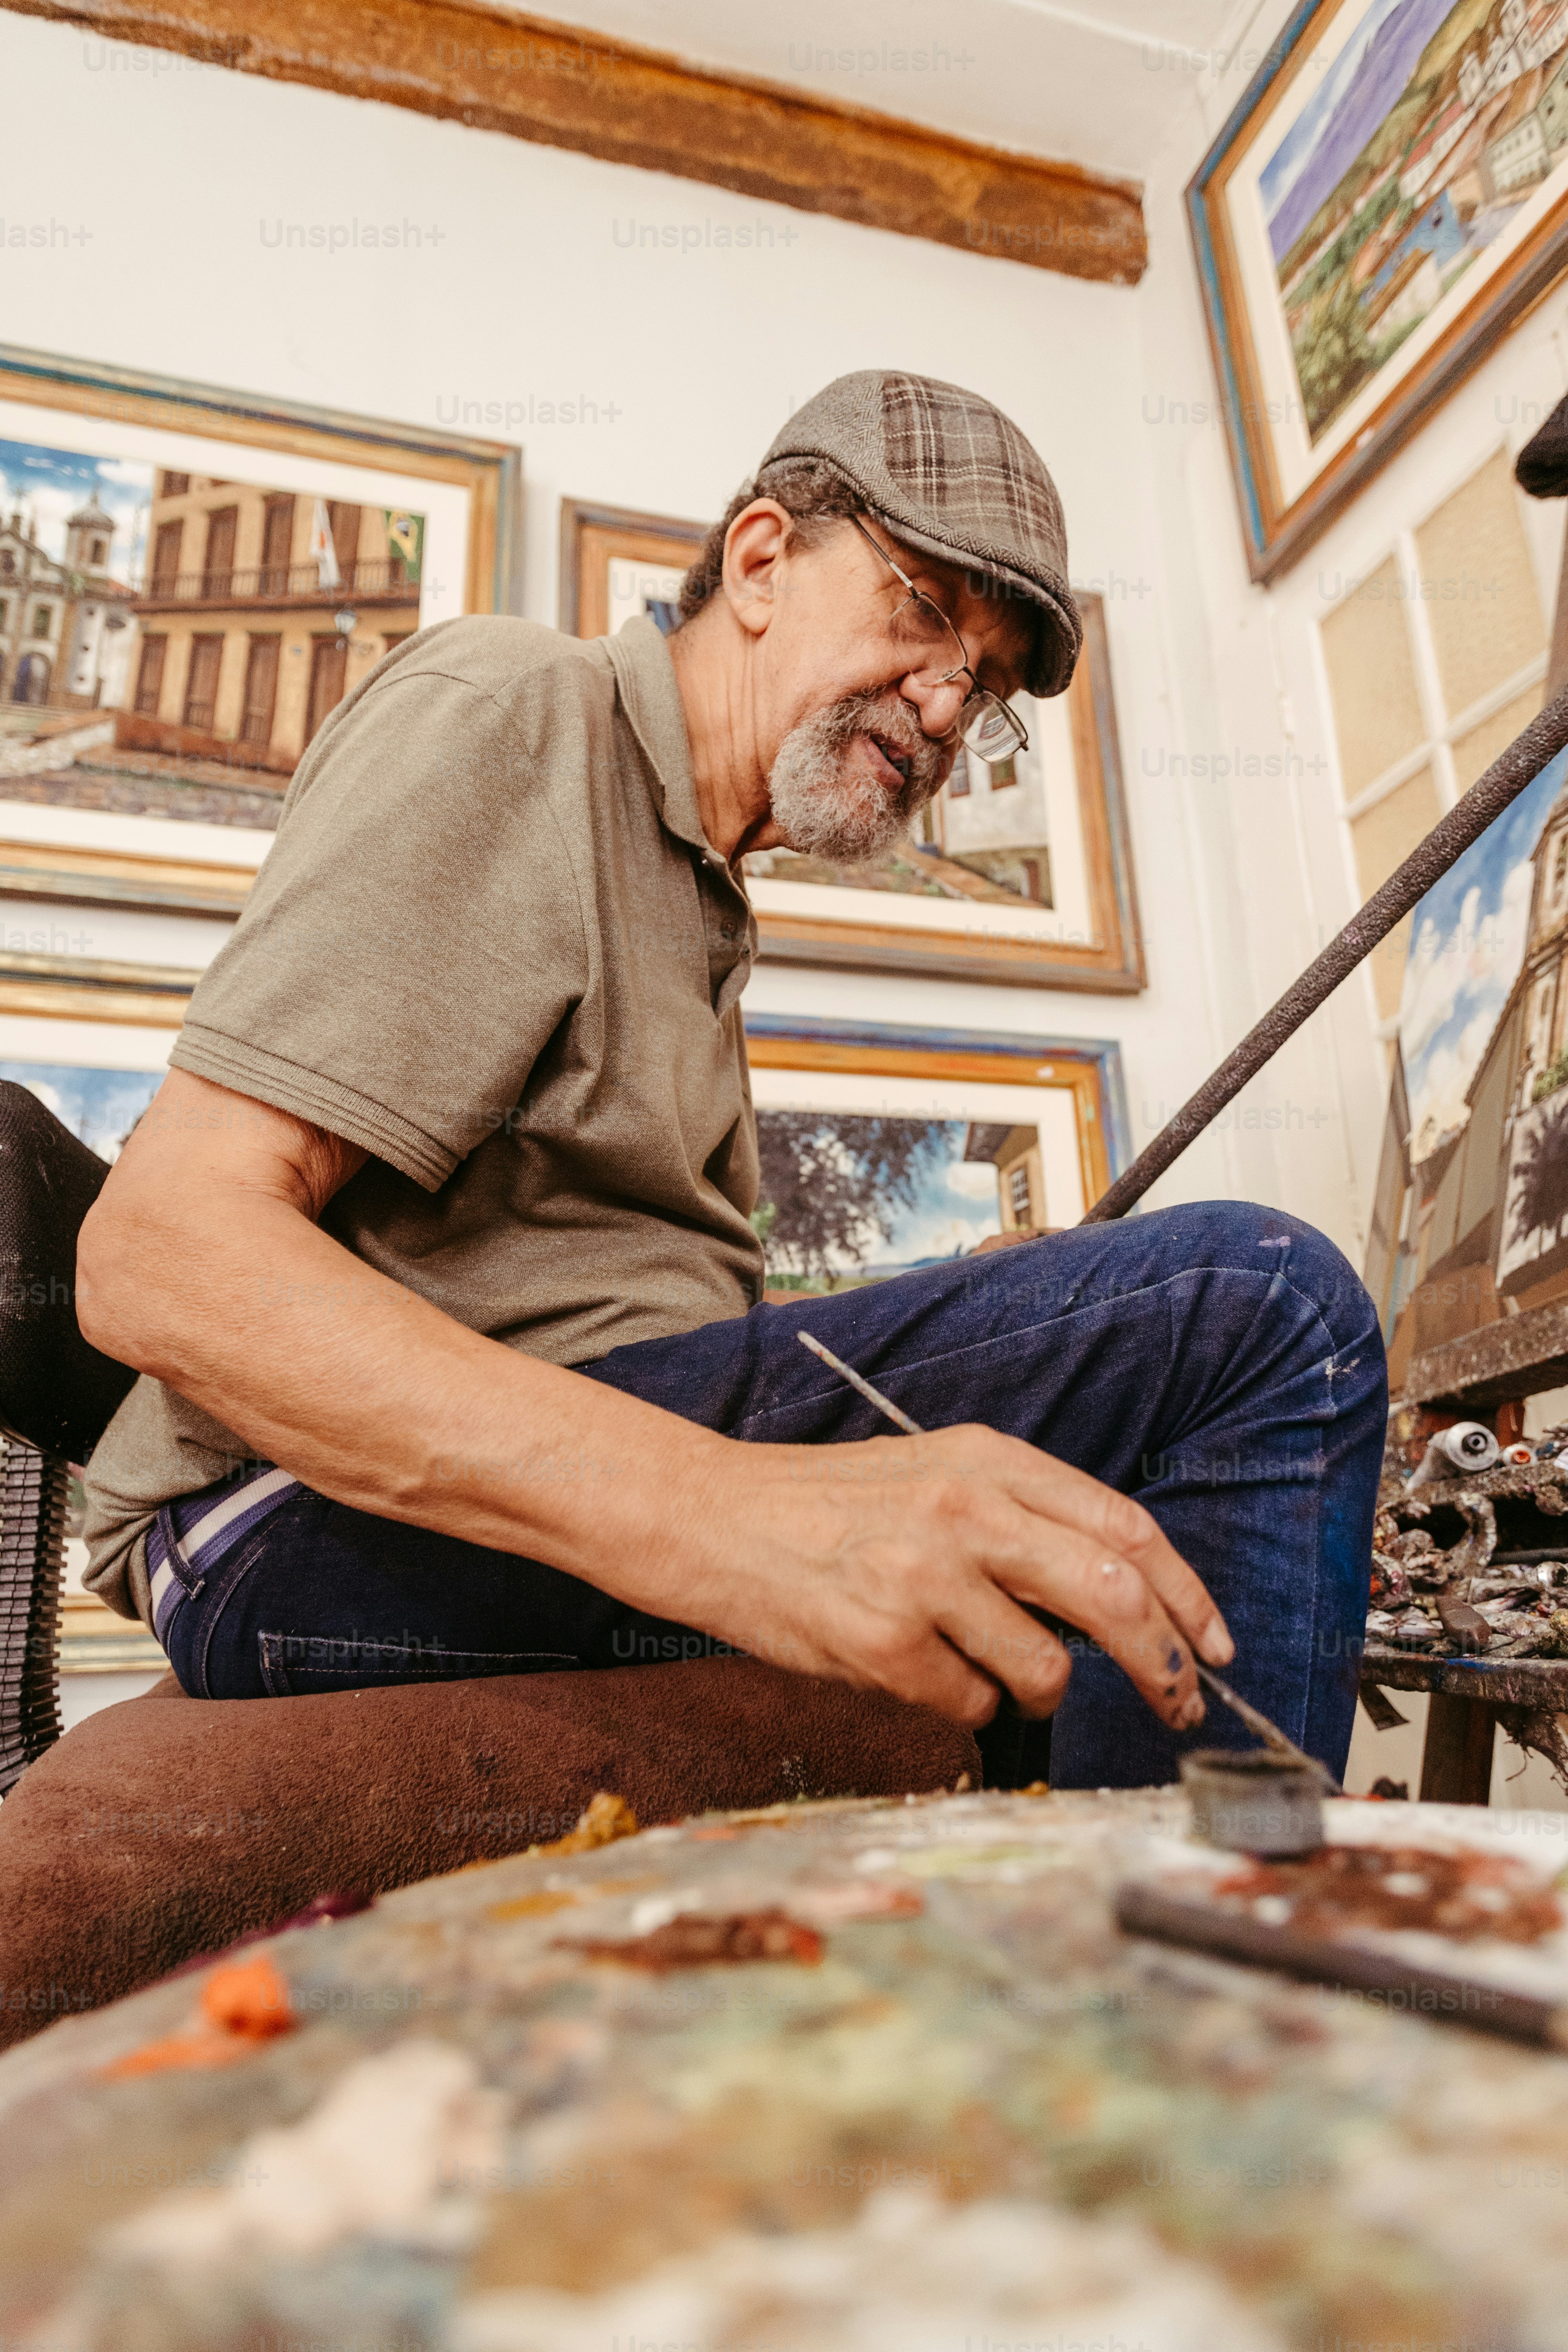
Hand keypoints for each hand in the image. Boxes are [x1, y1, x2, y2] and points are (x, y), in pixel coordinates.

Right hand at [680, 1424, 1233, 1731]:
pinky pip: (971, 1705)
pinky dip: (962, 1703)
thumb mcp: (934, 1473)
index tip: (1213, 1646)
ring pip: (1046, 1669)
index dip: (1188, 1596)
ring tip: (990, 1672)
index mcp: (990, 1460)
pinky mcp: (886, 1643)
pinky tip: (916, 1668)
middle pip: (1115, 1595)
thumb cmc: (830, 1506)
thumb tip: (1119, 1595)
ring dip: (1038, 1691)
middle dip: (1163, 1664)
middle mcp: (967, 1510)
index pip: (1127, 1528)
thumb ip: (1022, 1517)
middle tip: (1179, 1703)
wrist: (714, 1519)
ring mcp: (926, 1578)